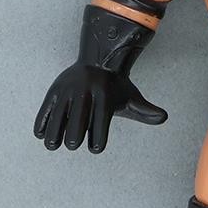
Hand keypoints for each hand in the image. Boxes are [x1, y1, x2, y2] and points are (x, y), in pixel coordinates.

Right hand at [34, 62, 166, 152]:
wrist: (99, 60)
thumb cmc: (116, 87)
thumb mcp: (132, 97)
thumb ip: (146, 111)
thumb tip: (164, 117)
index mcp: (104, 100)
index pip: (100, 129)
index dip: (97, 142)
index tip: (97, 147)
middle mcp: (85, 95)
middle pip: (76, 127)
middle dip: (74, 139)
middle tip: (74, 143)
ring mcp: (68, 92)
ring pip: (57, 120)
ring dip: (54, 136)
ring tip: (54, 145)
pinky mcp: (54, 92)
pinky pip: (45, 111)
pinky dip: (42, 124)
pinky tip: (42, 135)